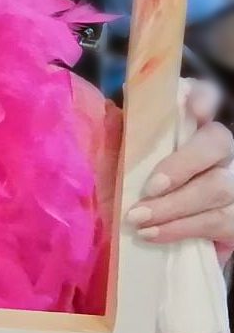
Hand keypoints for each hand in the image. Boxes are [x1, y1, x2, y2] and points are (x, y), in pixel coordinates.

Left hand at [127, 79, 233, 261]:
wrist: (133, 236)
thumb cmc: (121, 188)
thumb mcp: (111, 161)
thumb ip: (114, 137)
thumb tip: (110, 111)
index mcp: (185, 125)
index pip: (205, 96)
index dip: (203, 98)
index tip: (193, 109)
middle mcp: (215, 149)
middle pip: (219, 142)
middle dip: (183, 165)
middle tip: (150, 187)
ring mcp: (230, 182)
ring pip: (219, 187)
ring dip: (175, 205)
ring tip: (138, 218)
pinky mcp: (233, 219)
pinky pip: (218, 221)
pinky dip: (181, 229)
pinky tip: (153, 233)